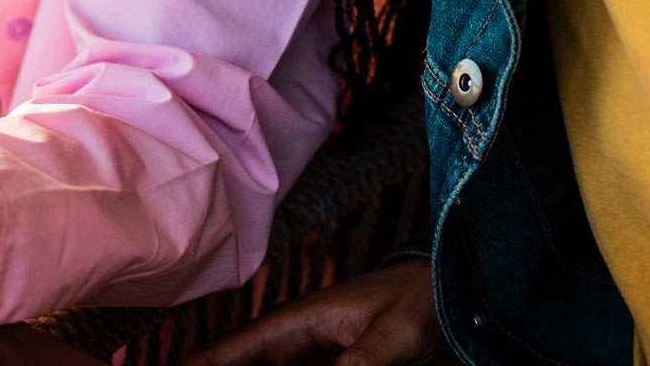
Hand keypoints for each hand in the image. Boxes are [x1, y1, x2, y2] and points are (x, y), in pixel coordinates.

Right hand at [181, 262, 449, 365]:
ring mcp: (308, 353)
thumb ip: (365, 360)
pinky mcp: (326, 364)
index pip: (241, 345)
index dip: (205, 360)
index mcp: (302, 320)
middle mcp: (296, 338)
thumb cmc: (418, 302)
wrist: (444, 292)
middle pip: (241, 362)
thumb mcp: (396, 333)